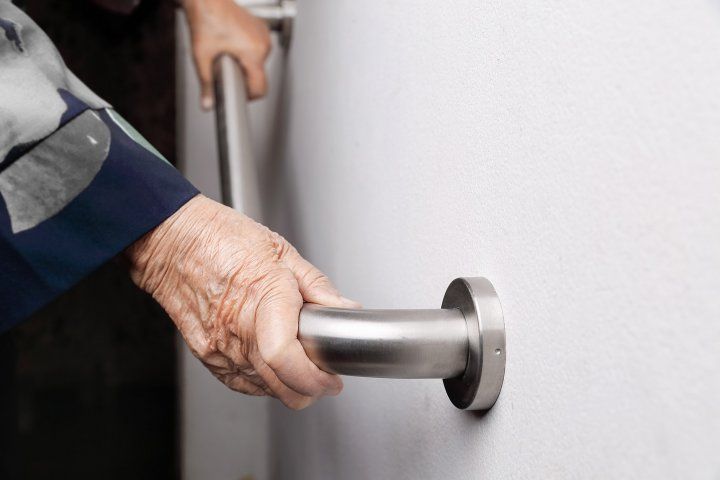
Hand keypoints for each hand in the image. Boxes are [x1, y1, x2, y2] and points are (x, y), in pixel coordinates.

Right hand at [125, 195, 358, 408]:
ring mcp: (218, 345)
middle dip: (309, 389)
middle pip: (279, 385)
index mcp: (264, 297)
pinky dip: (262, 382)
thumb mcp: (280, 250)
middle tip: (324, 378)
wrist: (172, 241)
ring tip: (301, 366)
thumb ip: (316, 285)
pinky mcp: (205, 353)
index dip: (314, 378)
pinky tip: (272, 368)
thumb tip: (344, 308)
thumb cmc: (220, 238)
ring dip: (287, 386)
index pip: (287, 359)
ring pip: (262, 388)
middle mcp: (238, 327)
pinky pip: (239, 382)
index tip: (330, 378)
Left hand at [182, 0, 271, 107]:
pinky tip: (233, 45)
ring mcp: (264, 36)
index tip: (237, 94)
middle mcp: (263, 44)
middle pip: (259, 76)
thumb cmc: (206, 19)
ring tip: (228, 53)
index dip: (248, 96)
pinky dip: (248, 53)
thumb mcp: (202, 57)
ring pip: (259, 63)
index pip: (261, 88)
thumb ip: (207, 84)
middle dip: (243, 77)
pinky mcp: (262, 30)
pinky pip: (259, 50)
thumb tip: (208, 103)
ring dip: (245, 65)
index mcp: (254, 52)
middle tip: (225, 66)